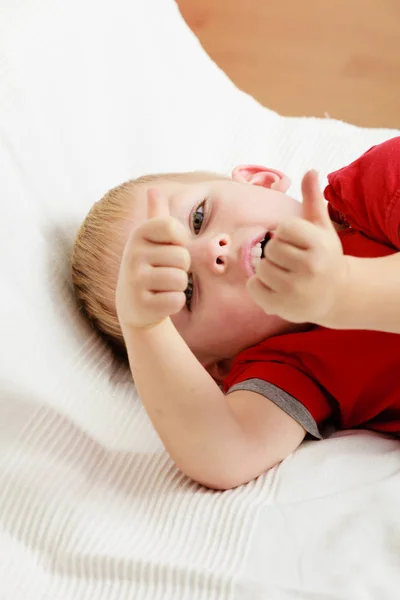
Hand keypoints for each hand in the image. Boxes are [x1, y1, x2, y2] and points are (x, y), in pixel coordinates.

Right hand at [116, 188, 190, 328]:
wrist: (134, 305)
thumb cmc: (150, 266)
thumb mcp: (151, 240)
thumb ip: (157, 215)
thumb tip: (153, 189)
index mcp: (138, 233)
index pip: (175, 228)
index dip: (180, 242)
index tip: (168, 249)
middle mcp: (132, 254)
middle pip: (182, 257)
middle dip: (181, 268)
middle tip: (164, 273)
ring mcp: (135, 281)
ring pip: (180, 279)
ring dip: (178, 286)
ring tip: (162, 286)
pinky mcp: (142, 305)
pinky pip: (177, 300)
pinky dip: (174, 303)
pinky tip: (159, 301)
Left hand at [246, 170, 348, 325]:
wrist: (336, 295)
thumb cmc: (324, 256)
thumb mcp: (322, 228)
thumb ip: (313, 200)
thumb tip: (310, 170)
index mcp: (320, 245)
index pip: (284, 228)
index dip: (286, 234)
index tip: (298, 244)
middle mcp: (310, 267)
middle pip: (270, 249)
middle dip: (277, 253)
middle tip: (293, 262)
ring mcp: (296, 289)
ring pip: (261, 268)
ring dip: (268, 270)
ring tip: (286, 275)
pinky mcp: (282, 306)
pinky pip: (253, 287)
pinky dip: (258, 287)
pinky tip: (276, 288)